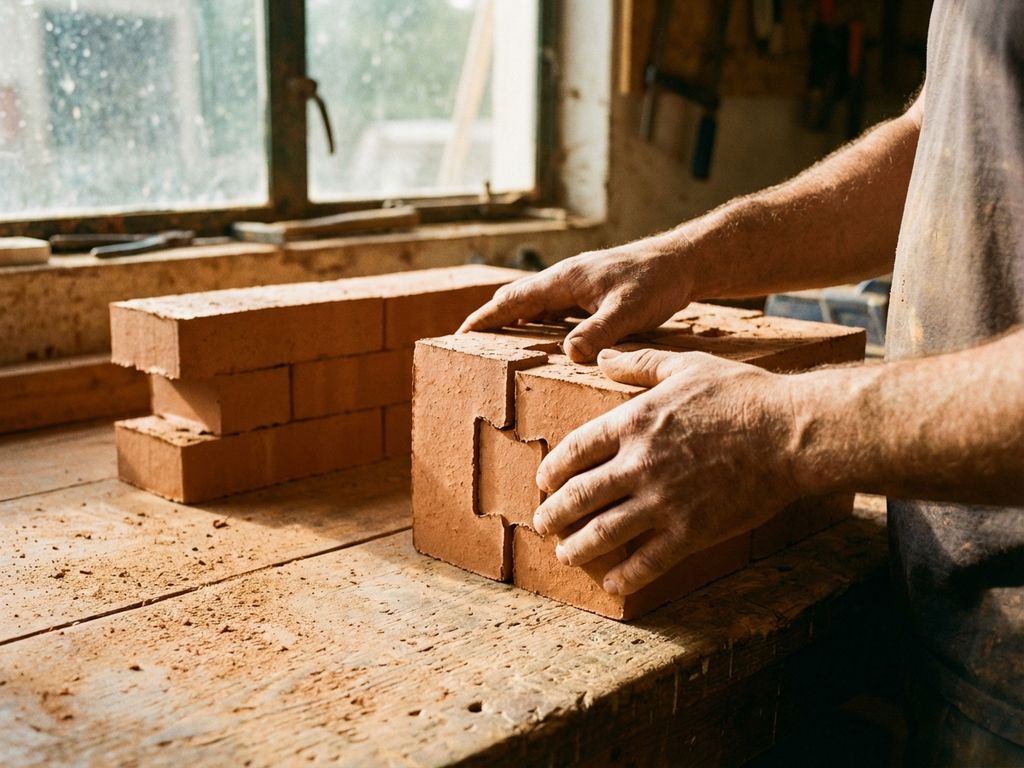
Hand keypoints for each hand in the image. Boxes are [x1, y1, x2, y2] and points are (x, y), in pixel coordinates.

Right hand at [459, 241, 693, 361]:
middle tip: (469, 346)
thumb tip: (568, 355)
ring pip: (535, 305)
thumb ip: (598, 332)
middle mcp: (565, 280)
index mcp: (564, 280)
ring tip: (497, 348)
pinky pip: (554, 310)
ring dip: (514, 323)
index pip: (512, 300)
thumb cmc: (656, 282)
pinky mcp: (590, 294)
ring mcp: (577, 286)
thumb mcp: (627, 311)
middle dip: (491, 320)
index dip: (484, 319)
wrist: (683, 262)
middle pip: (517, 300)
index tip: (460, 336)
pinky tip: (543, 342)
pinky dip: (538, 324)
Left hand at [532, 348, 800, 595]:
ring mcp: (663, 501)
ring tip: (565, 554)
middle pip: (579, 495)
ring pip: (603, 532)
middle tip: (543, 523)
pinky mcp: (691, 532)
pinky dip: (624, 576)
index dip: (552, 469)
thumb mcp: (685, 366)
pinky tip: (612, 583)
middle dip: (554, 513)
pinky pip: (647, 562)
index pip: (574, 450)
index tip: (544, 480)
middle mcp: (639, 464)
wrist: (791, 433)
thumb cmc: (742, 394)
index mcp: (633, 422)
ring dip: (577, 547)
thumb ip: (639, 363)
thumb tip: (602, 357)